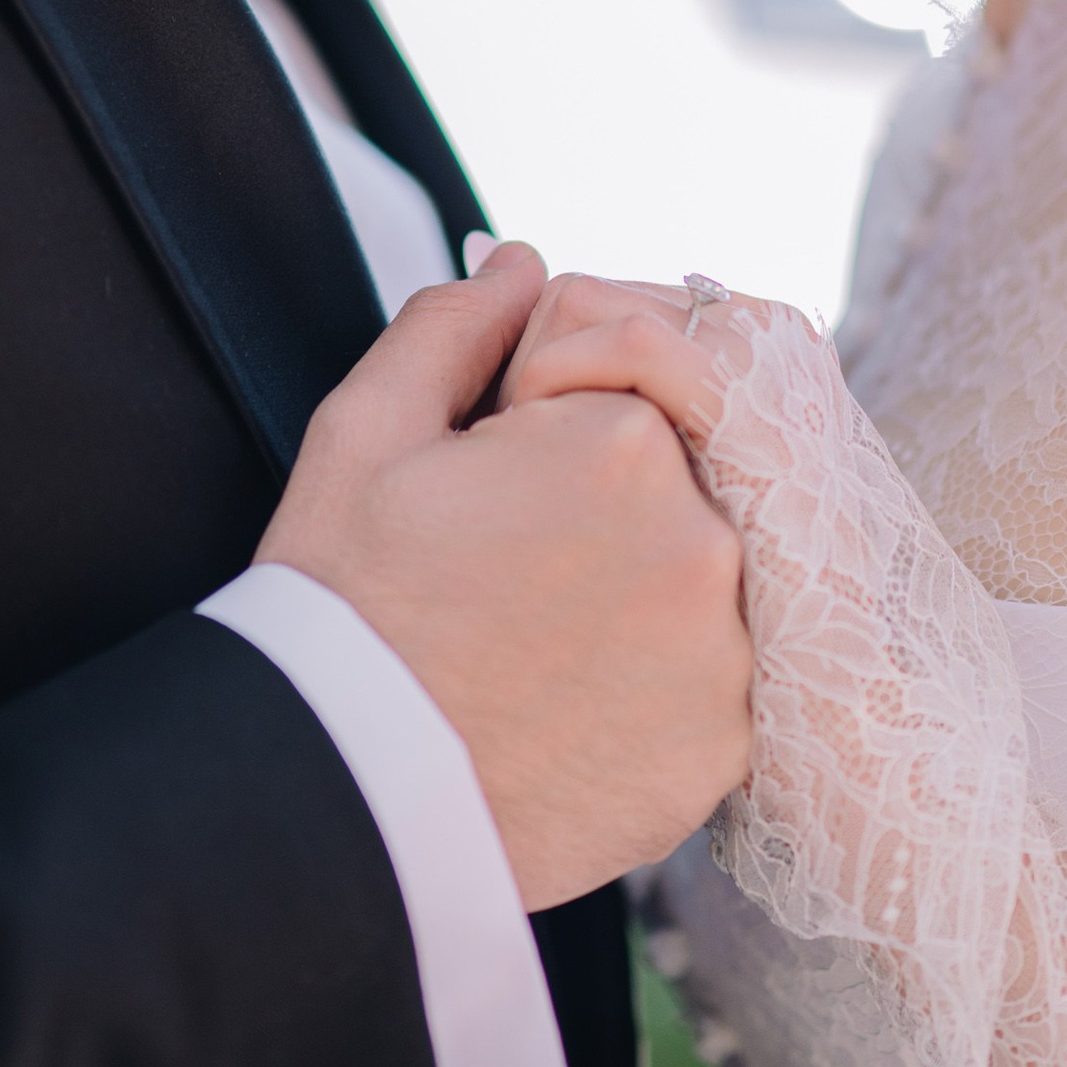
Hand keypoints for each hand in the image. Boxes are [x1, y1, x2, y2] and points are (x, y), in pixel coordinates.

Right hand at [255, 245, 751, 909]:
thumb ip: (457, 326)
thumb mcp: (366, 432)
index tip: (483, 488)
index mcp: (623, 444)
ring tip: (530, 640)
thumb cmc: (342, 608)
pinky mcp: (724, 750)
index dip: (539, 424)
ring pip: (699, 577)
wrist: (338, 800)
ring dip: (636, 586)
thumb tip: (527, 266)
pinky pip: (710, 682)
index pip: (618, 385)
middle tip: (500, 569)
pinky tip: (566, 702)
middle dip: (598, 498)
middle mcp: (705, 543)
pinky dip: (650, 682)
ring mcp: (728, 657)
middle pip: (672, 476)